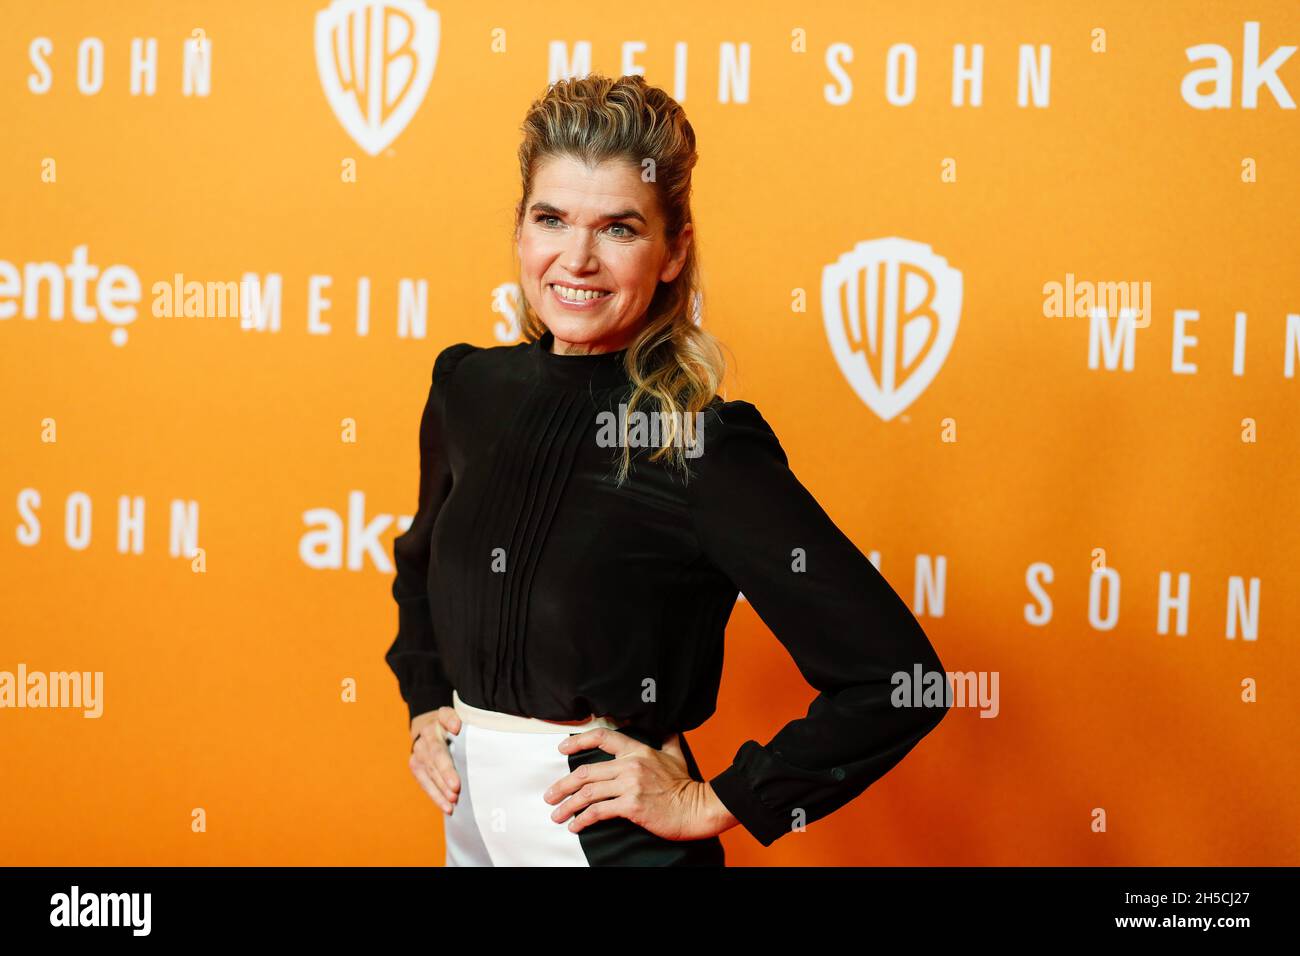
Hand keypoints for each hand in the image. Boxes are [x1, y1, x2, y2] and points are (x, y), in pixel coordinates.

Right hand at [407, 706, 462, 813]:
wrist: (426, 727)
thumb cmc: (445, 724)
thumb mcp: (449, 715)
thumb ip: (452, 718)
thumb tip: (456, 727)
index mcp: (432, 726)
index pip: (440, 737)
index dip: (447, 747)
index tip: (456, 741)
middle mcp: (423, 740)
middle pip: (435, 758)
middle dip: (445, 775)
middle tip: (456, 789)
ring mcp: (417, 755)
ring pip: (430, 774)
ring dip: (441, 790)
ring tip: (453, 802)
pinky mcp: (415, 767)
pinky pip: (425, 783)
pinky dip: (436, 796)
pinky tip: (447, 808)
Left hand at [543, 729, 736, 840]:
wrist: (696, 808)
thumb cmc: (685, 786)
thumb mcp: (676, 755)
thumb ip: (667, 740)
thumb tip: (669, 728)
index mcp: (638, 751)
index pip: (603, 737)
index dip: (579, 742)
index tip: (562, 749)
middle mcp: (631, 765)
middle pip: (586, 771)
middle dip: (563, 785)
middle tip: (550, 795)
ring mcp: (630, 785)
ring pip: (589, 792)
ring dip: (568, 805)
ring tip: (556, 814)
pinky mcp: (631, 806)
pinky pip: (599, 811)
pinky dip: (583, 819)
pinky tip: (575, 826)